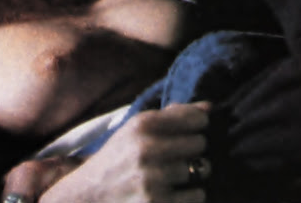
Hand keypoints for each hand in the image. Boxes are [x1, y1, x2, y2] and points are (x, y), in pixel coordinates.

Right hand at [1, 102, 211, 202]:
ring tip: (171, 175)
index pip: (196, 119)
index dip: (196, 127)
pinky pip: (197, 196)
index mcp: (141, 125)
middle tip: (174, 156)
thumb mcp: (135, 129)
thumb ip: (171, 115)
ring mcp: (153, 178)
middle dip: (192, 150)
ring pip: (201, 170)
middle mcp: (147, 149)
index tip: (188, 132)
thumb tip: (209, 107)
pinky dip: (188, 195)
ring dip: (192, 174)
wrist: (90, 193)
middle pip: (200, 144)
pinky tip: (169, 192)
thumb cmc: (118, 157)